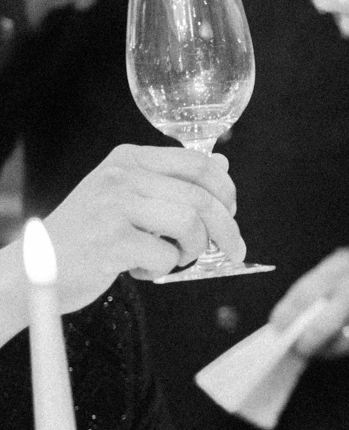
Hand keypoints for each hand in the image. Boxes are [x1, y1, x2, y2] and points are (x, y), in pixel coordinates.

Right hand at [38, 144, 240, 307]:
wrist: (33, 268)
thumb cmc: (88, 234)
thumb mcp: (128, 197)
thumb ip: (171, 181)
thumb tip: (223, 164)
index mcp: (128, 159)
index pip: (198, 164)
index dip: (226, 191)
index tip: (231, 214)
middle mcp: (120, 176)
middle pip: (201, 197)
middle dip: (226, 229)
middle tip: (233, 251)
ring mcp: (113, 206)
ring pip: (189, 224)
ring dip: (193, 250)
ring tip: (175, 259)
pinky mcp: (110, 240)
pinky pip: (165, 256)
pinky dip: (162, 270)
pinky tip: (139, 270)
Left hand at [271, 247, 348, 358]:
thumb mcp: (340, 263)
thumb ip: (314, 285)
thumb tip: (285, 318)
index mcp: (343, 269)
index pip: (305, 295)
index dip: (286, 315)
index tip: (277, 326)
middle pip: (321, 329)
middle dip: (304, 343)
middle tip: (298, 346)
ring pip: (338, 346)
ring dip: (326, 348)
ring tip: (325, 341)